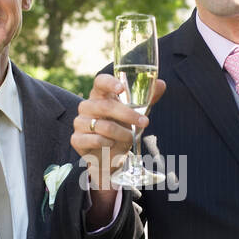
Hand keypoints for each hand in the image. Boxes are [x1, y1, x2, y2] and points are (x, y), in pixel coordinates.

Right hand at [72, 73, 166, 189]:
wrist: (110, 156)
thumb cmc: (122, 129)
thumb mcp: (137, 114)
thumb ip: (148, 99)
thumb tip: (162, 84)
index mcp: (100, 95)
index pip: (100, 82)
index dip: (110, 83)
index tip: (122, 89)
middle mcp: (87, 106)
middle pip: (105, 106)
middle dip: (128, 115)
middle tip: (144, 123)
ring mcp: (79, 122)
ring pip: (102, 125)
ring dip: (121, 133)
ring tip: (130, 138)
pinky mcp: (76, 139)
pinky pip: (94, 140)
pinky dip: (108, 144)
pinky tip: (112, 145)